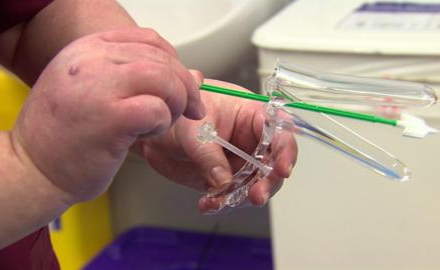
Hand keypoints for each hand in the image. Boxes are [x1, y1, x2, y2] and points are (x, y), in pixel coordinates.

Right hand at [11, 27, 204, 203]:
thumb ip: (132, 75)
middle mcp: (92, 60)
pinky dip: (162, 123)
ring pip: (165, 80)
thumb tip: (191, 74)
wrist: (32, 169)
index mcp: (87, 48)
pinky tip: (146, 135)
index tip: (179, 85)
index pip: (149, 40)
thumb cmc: (65, 134)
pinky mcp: (110, 117)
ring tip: (162, 123)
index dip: (174, 63)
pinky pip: (158, 109)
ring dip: (176, 103)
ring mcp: (100, 86)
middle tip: (189, 111)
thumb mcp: (91, 88)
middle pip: (163, 60)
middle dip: (185, 87)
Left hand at [135, 79, 297, 212]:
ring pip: (256, 184)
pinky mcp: (226, 178)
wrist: (153, 132)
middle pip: (273, 162)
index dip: (286, 150)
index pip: (279, 131)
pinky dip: (222, 203)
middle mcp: (250, 140)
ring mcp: (239, 161)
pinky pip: (233, 195)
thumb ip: (209, 154)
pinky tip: (208, 204)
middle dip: (269, 181)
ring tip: (223, 201)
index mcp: (250, 116)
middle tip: (257, 195)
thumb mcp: (192, 129)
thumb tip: (224, 181)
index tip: (282, 168)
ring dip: (244, 197)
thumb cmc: (177, 115)